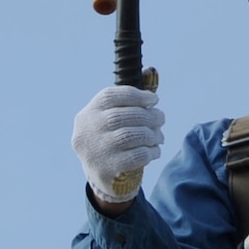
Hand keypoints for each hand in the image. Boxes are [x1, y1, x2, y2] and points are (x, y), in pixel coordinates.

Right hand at [72, 85, 164, 205]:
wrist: (102, 178)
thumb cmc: (112, 139)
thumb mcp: (114, 118)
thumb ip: (131, 98)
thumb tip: (152, 70)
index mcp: (87, 114)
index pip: (110, 96)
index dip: (136, 95)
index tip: (154, 100)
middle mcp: (87, 130)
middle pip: (122, 116)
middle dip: (148, 115)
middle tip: (162, 118)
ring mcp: (95, 151)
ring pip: (130, 135)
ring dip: (151, 134)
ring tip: (160, 135)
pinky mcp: (106, 169)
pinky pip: (135, 156)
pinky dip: (150, 151)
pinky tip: (155, 150)